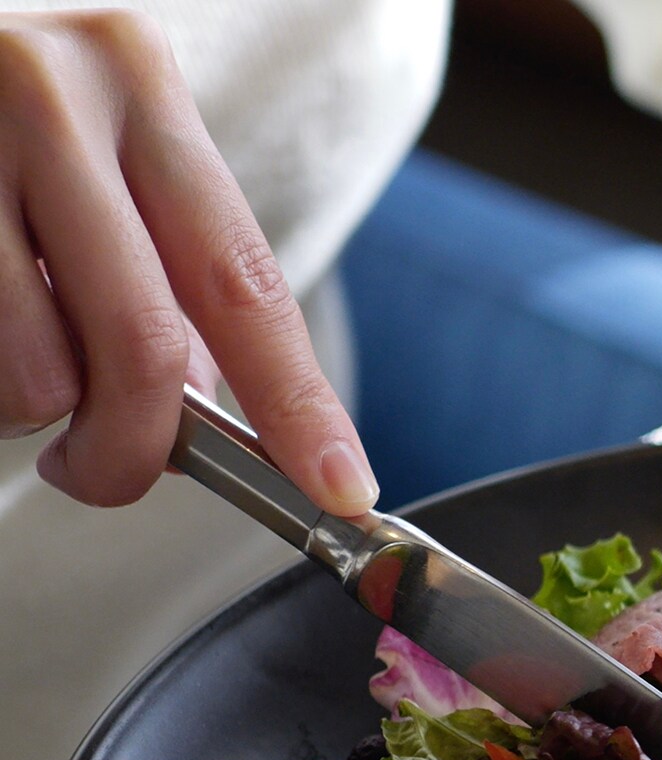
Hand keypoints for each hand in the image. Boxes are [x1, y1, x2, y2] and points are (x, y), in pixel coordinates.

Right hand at [0, 10, 374, 513]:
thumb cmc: (1, 107)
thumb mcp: (101, 150)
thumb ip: (163, 268)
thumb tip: (200, 411)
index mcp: (139, 85)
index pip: (244, 283)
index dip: (298, 406)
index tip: (340, 486)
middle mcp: (55, 100)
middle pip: (144, 346)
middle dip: (135, 447)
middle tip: (108, 473)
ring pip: (37, 371)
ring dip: (33, 408)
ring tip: (13, 353)